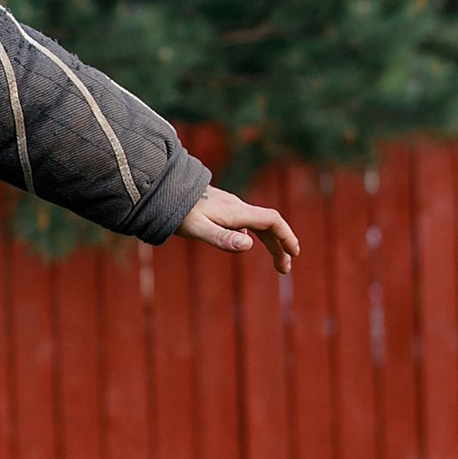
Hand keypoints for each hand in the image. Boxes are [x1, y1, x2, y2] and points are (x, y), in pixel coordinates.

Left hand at [175, 184, 298, 273]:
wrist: (163, 189)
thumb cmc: (179, 213)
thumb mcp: (198, 229)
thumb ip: (222, 238)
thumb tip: (248, 245)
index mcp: (237, 213)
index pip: (272, 221)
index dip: (287, 236)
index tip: (294, 253)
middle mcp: (237, 207)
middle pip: (268, 224)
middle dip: (281, 245)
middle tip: (285, 268)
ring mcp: (229, 206)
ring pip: (257, 224)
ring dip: (270, 242)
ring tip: (275, 261)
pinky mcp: (220, 208)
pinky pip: (245, 222)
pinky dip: (255, 235)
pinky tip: (243, 243)